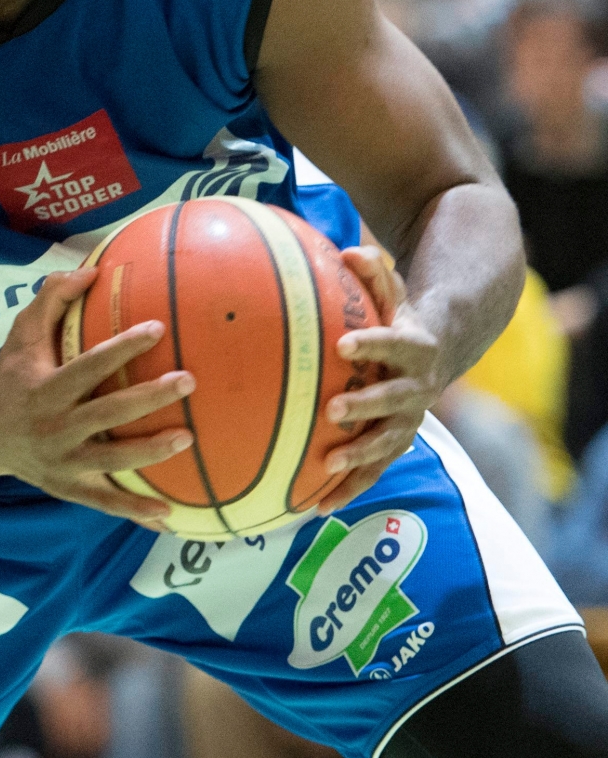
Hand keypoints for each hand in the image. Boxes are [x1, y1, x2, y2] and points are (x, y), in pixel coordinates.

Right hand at [0, 269, 194, 525]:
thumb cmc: (10, 376)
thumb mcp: (20, 335)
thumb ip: (51, 300)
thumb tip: (92, 270)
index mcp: (43, 387)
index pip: (87, 365)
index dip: (121, 347)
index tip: (157, 328)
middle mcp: (52, 426)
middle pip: (106, 413)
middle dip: (148, 398)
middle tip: (188, 381)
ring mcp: (61, 461)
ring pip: (111, 460)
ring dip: (151, 452)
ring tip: (188, 437)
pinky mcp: (66, 487)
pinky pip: (103, 501)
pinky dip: (134, 511)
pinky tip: (168, 516)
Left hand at [315, 245, 441, 513]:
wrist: (440, 348)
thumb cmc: (400, 315)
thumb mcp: (393, 291)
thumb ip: (374, 273)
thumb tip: (347, 251)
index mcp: (415, 349)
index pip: (395, 344)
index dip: (373, 344)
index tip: (343, 344)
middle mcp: (417, 388)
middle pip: (394, 401)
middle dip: (365, 408)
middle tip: (332, 410)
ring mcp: (409, 420)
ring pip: (387, 443)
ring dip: (360, 457)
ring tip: (326, 466)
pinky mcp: (395, 443)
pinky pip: (374, 471)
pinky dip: (349, 489)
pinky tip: (316, 507)